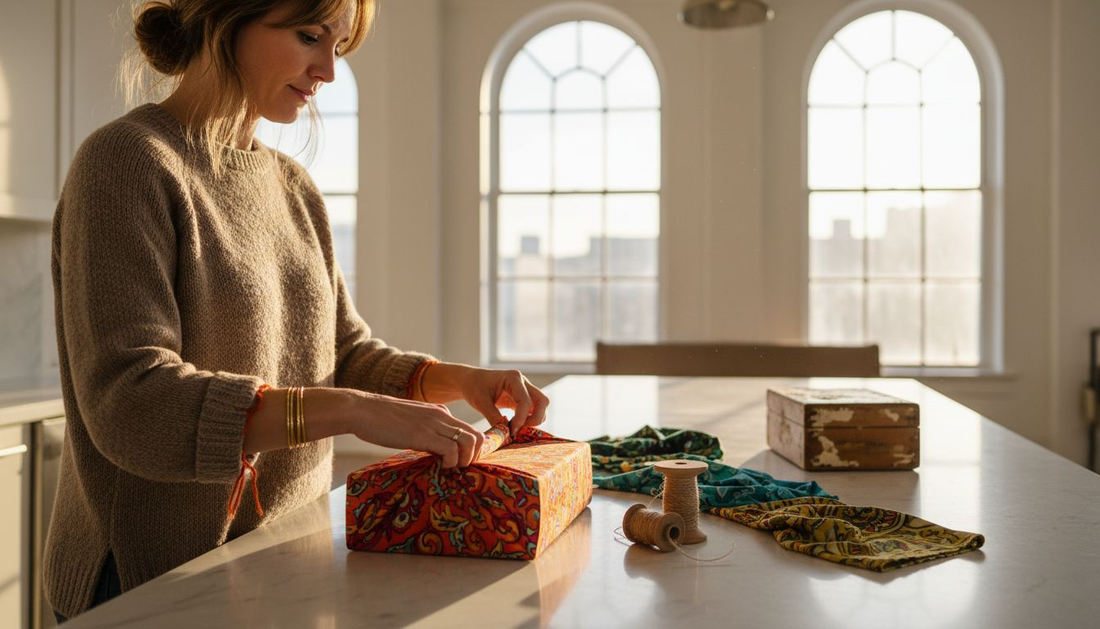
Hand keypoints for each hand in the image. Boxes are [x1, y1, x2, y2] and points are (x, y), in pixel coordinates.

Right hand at [347, 391, 483, 467]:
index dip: (471, 450)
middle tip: (458, 468)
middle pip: (477, 436)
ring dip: (465, 460)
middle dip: (473, 457)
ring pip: (470, 442)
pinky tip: (439, 466)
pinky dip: (451, 462)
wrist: (362, 410)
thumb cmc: (381, 419)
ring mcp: (434, 424)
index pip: (470, 430)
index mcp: (440, 412)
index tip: (460, 462)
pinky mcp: (423, 434)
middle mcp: (442, 416)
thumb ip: (426, 431)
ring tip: (450, 468)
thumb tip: (433, 450)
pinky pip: (451, 449)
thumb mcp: (411, 422)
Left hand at [452, 367, 550, 436]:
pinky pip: (533, 409)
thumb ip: (494, 417)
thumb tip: (505, 435)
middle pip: (542, 401)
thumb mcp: (480, 403)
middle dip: (536, 418)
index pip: (525, 400)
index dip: (521, 419)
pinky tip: (515, 426)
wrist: (470, 380)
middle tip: (520, 430)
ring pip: (541, 406)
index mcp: (513, 378)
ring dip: (533, 420)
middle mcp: (523, 382)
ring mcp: (525, 389)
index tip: (511, 431)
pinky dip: (528, 419)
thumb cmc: (474, 387)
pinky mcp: (522, 397)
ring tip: (515, 429)